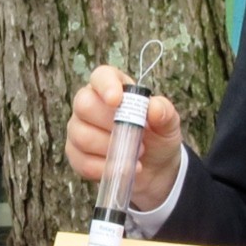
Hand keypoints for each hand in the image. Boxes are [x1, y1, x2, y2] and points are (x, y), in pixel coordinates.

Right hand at [65, 66, 184, 210]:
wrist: (155, 168)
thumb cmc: (157, 137)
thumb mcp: (168, 124)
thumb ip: (164, 112)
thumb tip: (154, 108)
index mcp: (113, 88)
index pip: (101, 76)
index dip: (106, 86)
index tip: (117, 100)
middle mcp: (89, 105)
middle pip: (84, 105)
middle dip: (110, 124)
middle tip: (136, 138)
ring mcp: (79, 129)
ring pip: (82, 136)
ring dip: (111, 149)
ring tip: (134, 154)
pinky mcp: (76, 155)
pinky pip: (82, 161)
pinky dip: (105, 168)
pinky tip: (122, 168)